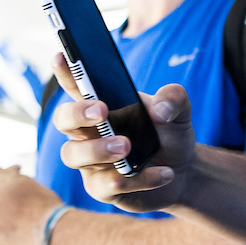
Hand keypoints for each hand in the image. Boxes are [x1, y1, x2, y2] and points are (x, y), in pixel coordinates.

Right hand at [58, 83, 196, 211]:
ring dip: (98, 149)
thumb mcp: (178, 111)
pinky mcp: (102, 188)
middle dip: (77, 113)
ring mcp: (90, 162)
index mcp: (101, 105)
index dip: (65, 72)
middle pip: (63, 120)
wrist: (183, 172)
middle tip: (101, 112)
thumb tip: (158, 109)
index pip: (76, 85)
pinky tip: (163, 174)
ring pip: (73, 155)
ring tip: (126, 147)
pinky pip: (107, 185)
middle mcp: (87, 132)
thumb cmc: (168, 134)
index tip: (61, 56)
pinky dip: (137, 179)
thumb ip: (173, 98)